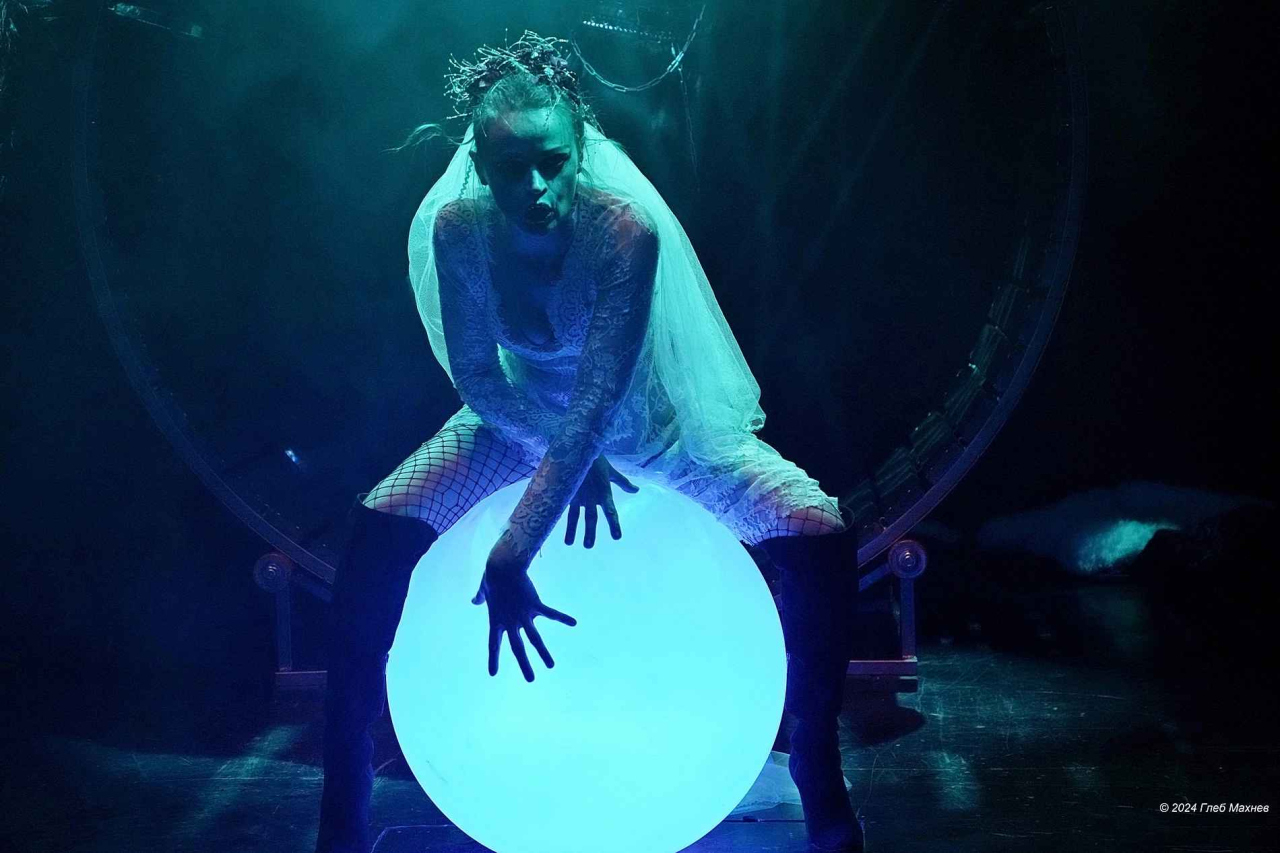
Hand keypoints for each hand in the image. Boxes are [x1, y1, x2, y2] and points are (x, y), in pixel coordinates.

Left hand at [472, 536, 575, 681]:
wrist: (503, 566)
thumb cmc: (493, 576)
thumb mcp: (484, 588)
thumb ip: (480, 597)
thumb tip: (474, 600)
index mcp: (495, 620)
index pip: (493, 644)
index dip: (493, 659)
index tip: (493, 674)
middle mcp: (510, 622)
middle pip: (517, 648)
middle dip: (524, 665)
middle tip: (531, 680)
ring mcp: (523, 615)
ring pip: (534, 638)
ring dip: (543, 653)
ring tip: (551, 665)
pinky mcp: (534, 604)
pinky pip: (550, 613)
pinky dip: (562, 618)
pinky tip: (574, 622)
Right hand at [565, 454, 638, 547]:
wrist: (578, 448)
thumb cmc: (596, 460)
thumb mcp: (610, 472)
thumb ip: (623, 483)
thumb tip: (636, 490)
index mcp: (604, 493)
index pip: (611, 512)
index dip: (614, 525)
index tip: (617, 537)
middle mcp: (591, 497)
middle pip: (591, 518)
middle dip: (590, 532)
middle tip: (588, 546)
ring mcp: (577, 496)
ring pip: (574, 517)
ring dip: (572, 530)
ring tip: (570, 543)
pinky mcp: (566, 492)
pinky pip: (562, 508)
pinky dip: (558, 517)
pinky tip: (552, 525)